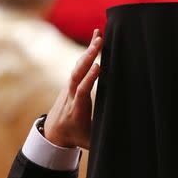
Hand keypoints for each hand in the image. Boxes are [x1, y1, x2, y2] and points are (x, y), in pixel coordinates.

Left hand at [44, 29, 102, 148]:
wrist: (53, 133)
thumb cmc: (76, 137)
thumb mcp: (89, 142)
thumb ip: (103, 139)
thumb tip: (124, 142)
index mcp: (76, 110)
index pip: (82, 91)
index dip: (89, 79)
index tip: (98, 66)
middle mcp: (71, 96)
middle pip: (77, 74)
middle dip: (88, 57)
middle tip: (98, 42)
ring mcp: (69, 87)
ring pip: (77, 67)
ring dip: (88, 51)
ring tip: (98, 35)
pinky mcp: (72, 82)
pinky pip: (79, 65)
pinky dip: (87, 52)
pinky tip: (95, 39)